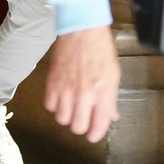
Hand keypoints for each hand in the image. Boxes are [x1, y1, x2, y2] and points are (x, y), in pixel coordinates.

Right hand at [44, 25, 121, 142]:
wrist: (82, 29)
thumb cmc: (100, 48)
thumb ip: (110, 98)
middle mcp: (84, 95)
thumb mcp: (114, 74)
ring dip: (67, 115)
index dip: (95, 134)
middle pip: (78, 127)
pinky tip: (60, 97)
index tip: (94, 133)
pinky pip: (49, 106)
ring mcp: (66, 89)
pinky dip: (54, 105)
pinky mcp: (52, 82)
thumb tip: (110, 114)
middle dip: (81, 125)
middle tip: (83, 117)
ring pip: (62, 119)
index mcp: (103, 94)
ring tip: (71, 106)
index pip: (97, 128)